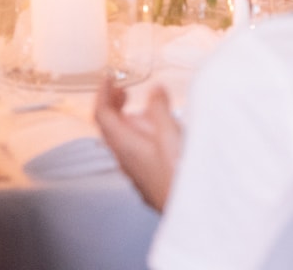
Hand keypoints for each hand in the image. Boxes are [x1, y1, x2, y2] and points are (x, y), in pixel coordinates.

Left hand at [94, 79, 181, 211]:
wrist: (191, 214)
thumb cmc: (179, 178)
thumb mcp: (171, 135)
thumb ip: (160, 109)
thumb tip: (154, 89)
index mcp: (124, 145)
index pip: (101, 114)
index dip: (102, 93)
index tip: (108, 78)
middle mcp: (124, 159)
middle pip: (108, 127)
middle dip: (113, 105)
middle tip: (123, 91)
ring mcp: (134, 171)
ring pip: (120, 141)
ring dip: (126, 121)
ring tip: (143, 110)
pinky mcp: (145, 179)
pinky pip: (133, 152)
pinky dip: (137, 135)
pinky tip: (155, 136)